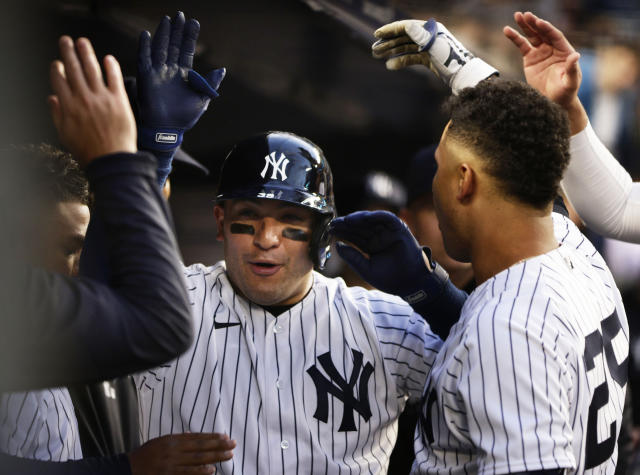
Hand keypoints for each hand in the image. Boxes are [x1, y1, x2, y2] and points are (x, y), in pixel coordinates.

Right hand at [48, 36, 135, 165]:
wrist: (112, 160)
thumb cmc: (89, 151)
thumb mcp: (65, 135)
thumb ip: (57, 114)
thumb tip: (52, 98)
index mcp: (69, 107)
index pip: (59, 80)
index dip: (57, 69)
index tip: (57, 62)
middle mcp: (83, 99)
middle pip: (74, 69)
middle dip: (68, 52)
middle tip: (66, 40)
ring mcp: (102, 98)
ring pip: (92, 69)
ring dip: (86, 53)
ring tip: (83, 42)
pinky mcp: (119, 101)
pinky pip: (115, 79)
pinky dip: (111, 67)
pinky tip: (108, 58)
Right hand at [129, 432, 235, 474]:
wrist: (128, 468)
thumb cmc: (146, 455)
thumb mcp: (161, 442)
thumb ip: (177, 440)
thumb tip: (193, 435)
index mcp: (172, 440)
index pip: (197, 437)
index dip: (212, 437)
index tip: (225, 437)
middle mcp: (173, 450)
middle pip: (200, 447)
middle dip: (218, 446)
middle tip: (233, 444)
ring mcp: (171, 463)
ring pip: (197, 459)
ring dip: (214, 457)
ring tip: (228, 455)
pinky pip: (186, 473)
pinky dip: (200, 472)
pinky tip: (211, 470)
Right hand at [137, 11, 224, 131]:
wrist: (168, 129)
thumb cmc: (185, 117)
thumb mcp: (202, 99)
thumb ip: (210, 83)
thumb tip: (222, 69)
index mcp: (184, 75)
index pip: (187, 50)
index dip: (190, 37)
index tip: (194, 22)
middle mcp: (170, 70)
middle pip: (174, 45)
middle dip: (177, 31)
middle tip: (181, 15)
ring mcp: (158, 72)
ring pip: (160, 48)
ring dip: (163, 34)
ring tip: (167, 20)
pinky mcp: (146, 77)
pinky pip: (144, 59)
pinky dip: (144, 46)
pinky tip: (145, 34)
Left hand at [330, 211, 446, 302]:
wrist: (410, 283)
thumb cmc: (390, 279)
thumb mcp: (366, 269)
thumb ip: (352, 257)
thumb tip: (337, 246)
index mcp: (370, 246)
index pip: (354, 236)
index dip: (343, 232)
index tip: (330, 230)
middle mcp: (378, 237)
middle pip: (360, 227)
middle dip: (347, 224)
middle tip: (334, 223)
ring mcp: (388, 232)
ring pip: (371, 220)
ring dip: (358, 218)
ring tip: (346, 220)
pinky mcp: (399, 229)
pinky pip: (387, 218)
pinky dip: (376, 215)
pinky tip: (363, 217)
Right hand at [372, 19, 497, 94]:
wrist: (463, 76)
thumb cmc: (451, 60)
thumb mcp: (435, 47)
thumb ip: (420, 36)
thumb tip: (406, 26)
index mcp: (431, 29)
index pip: (406, 26)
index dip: (391, 30)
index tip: (377, 34)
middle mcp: (429, 36)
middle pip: (404, 37)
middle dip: (388, 42)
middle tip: (374, 49)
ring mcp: (429, 48)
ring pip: (406, 47)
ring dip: (391, 52)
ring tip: (378, 56)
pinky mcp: (429, 59)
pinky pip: (411, 58)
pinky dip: (401, 61)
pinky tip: (390, 66)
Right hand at [503, 12, 580, 109]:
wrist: (553, 101)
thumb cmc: (565, 92)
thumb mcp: (570, 82)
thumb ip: (572, 69)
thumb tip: (575, 55)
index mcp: (564, 51)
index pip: (555, 36)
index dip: (547, 29)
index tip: (539, 22)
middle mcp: (553, 48)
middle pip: (543, 32)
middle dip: (534, 23)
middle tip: (526, 15)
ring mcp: (541, 52)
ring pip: (532, 35)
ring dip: (525, 25)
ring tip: (517, 15)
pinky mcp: (530, 58)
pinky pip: (522, 45)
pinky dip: (515, 37)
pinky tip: (507, 30)